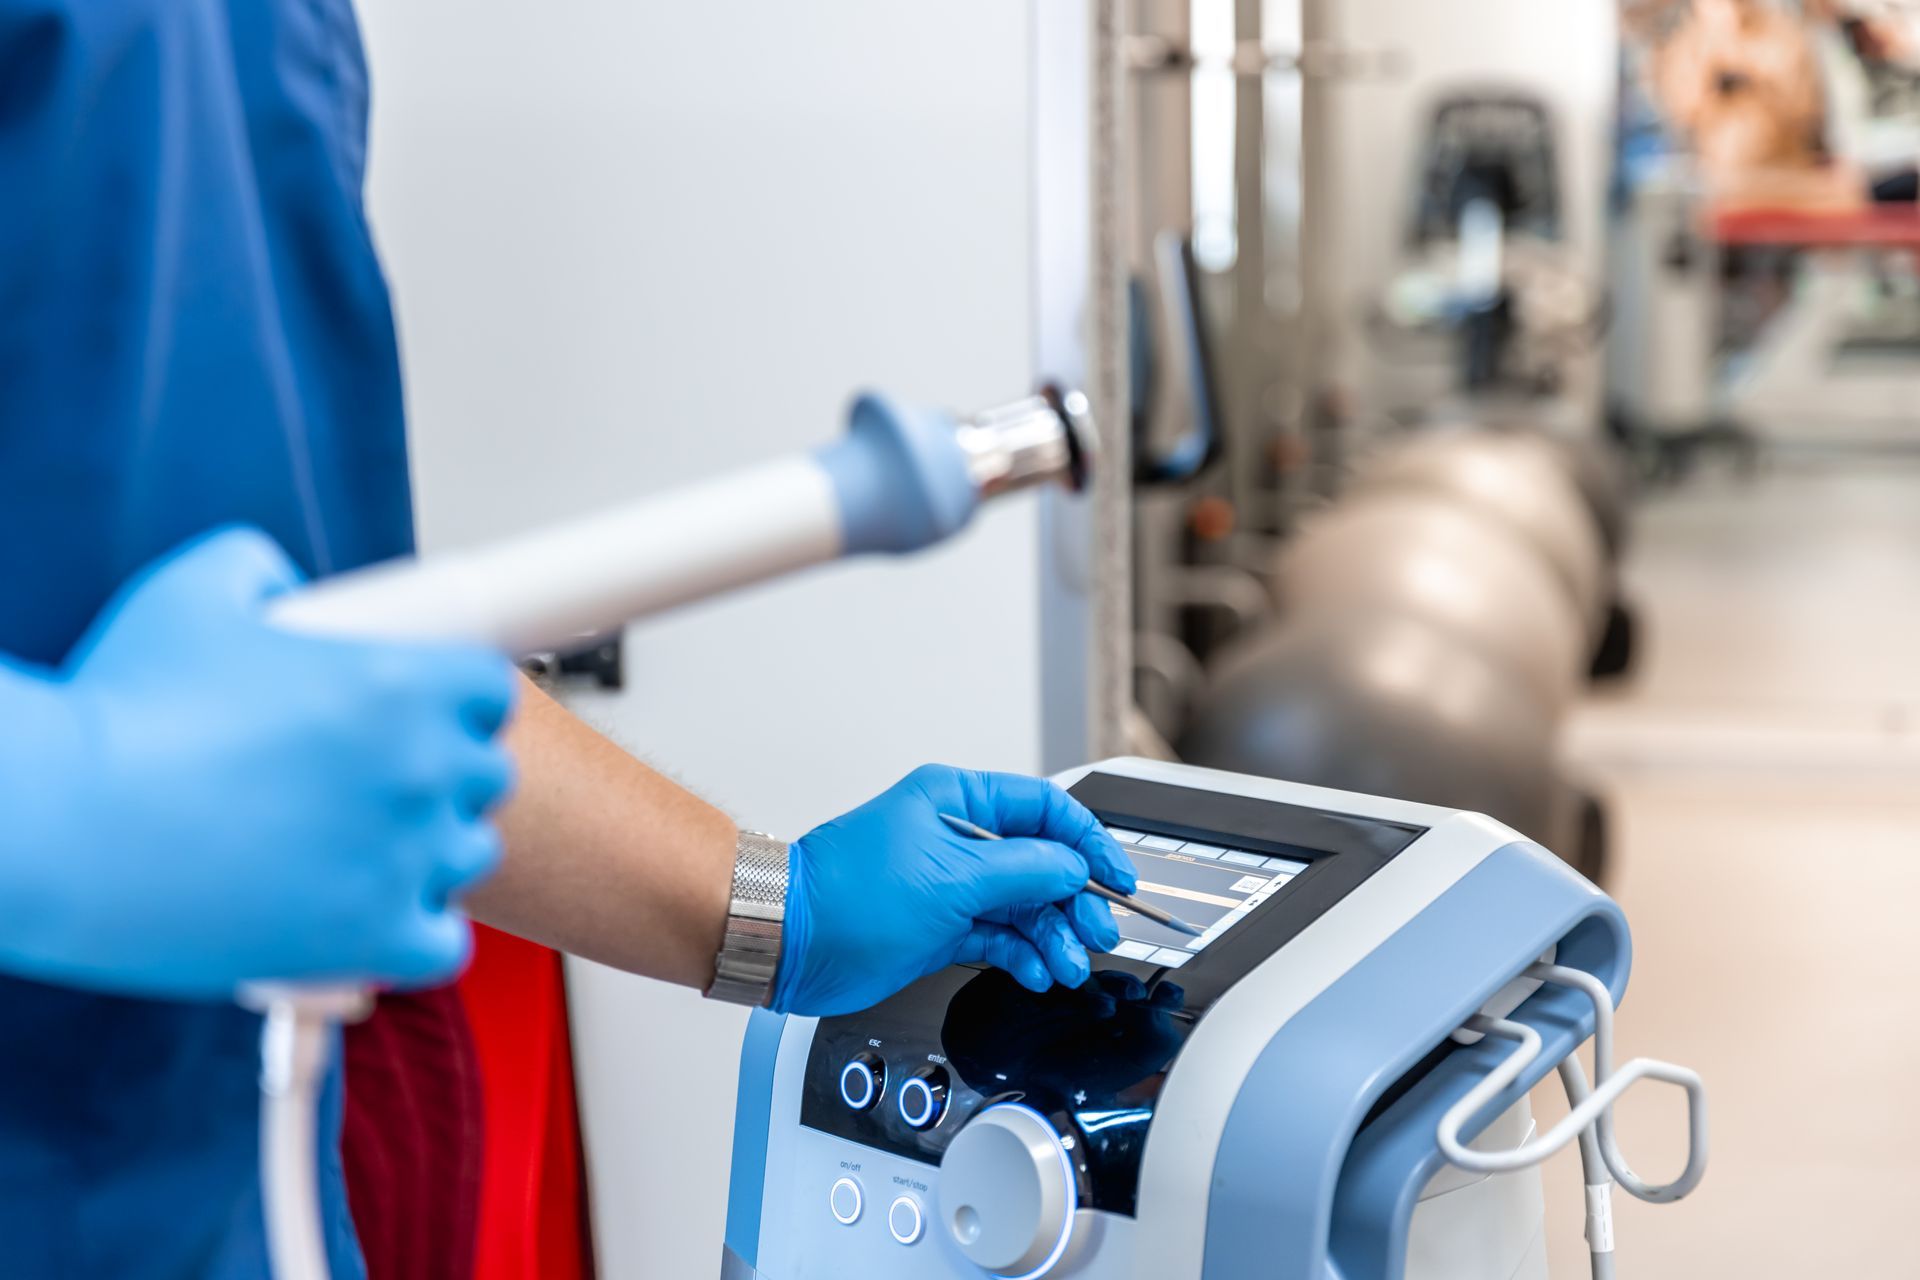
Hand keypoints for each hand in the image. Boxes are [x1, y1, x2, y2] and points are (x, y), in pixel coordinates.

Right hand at [0, 527, 516, 997]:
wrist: (62, 824)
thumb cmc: (119, 710)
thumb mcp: (190, 592)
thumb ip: (255, 567)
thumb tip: (281, 582)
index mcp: (402, 682)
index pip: (492, 691)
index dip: (459, 702)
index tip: (424, 714)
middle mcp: (421, 767)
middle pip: (486, 775)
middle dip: (441, 775)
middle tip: (375, 783)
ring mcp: (405, 856)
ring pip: (468, 854)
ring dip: (429, 851)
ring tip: (361, 848)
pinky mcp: (372, 937)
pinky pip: (444, 943)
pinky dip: (416, 935)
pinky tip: (373, 917)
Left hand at [769, 765, 1137, 1016]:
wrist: (790, 942)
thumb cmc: (848, 895)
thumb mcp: (952, 878)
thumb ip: (1024, 871)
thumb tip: (1072, 869)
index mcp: (958, 800)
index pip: (1045, 809)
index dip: (1088, 842)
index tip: (1116, 877)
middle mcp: (957, 837)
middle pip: (1041, 861)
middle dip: (1074, 899)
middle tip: (1097, 931)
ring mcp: (950, 883)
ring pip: (1023, 904)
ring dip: (1052, 934)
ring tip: (1068, 963)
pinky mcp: (940, 926)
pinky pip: (998, 934)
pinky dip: (1022, 952)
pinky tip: (1037, 970)